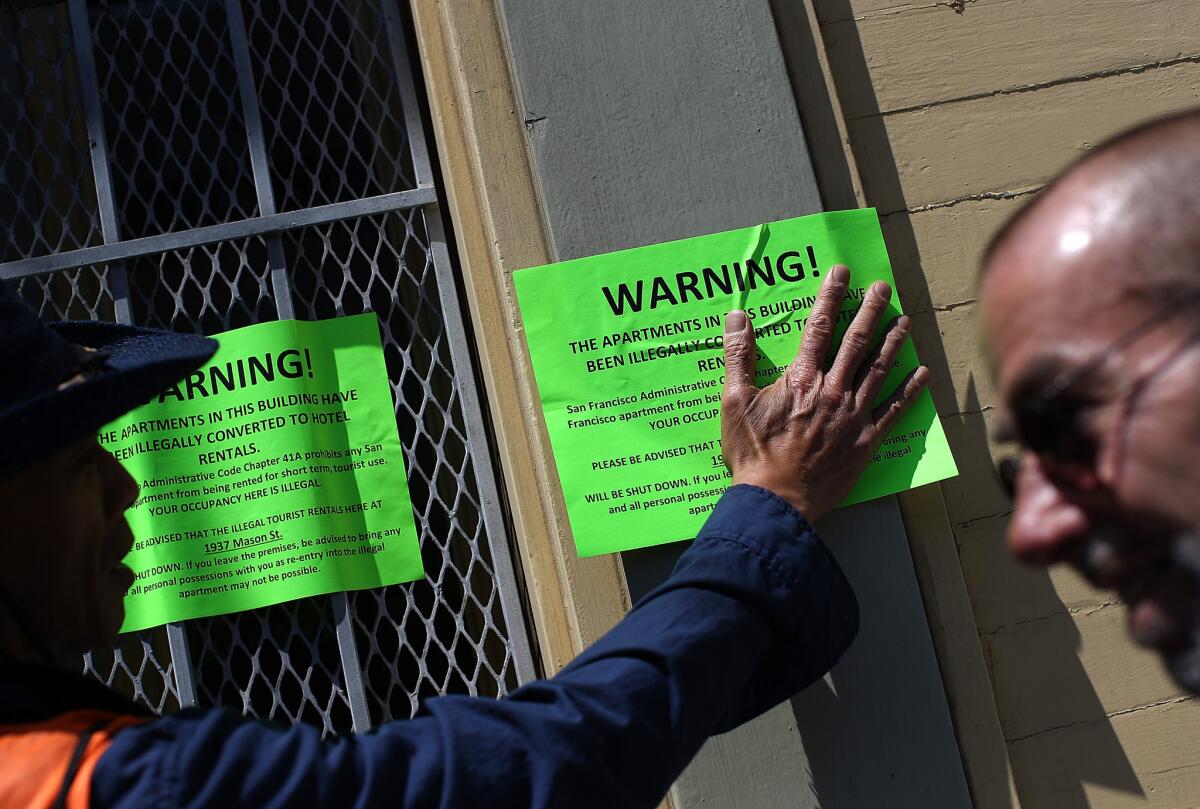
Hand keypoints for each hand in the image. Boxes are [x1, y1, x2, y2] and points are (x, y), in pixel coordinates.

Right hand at [720, 265, 928, 521]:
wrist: (777, 500)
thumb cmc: (753, 454)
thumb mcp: (734, 402)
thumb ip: (738, 357)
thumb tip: (737, 317)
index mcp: (801, 378)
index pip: (818, 327)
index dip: (830, 296)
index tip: (841, 273)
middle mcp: (833, 390)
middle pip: (856, 341)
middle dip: (870, 310)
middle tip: (882, 287)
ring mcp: (854, 415)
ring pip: (880, 369)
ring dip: (894, 341)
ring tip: (905, 319)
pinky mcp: (866, 441)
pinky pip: (894, 410)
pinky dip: (910, 391)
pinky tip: (922, 374)